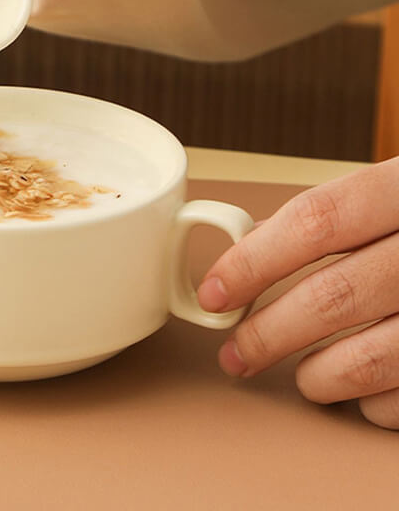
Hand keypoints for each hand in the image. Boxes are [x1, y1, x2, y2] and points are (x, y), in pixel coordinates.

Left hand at [197, 157, 398, 429]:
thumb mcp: (394, 192)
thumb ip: (332, 216)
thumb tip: (247, 248)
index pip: (314, 222)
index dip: (253, 261)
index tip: (214, 292)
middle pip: (333, 297)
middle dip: (269, 333)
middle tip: (235, 352)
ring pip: (372, 358)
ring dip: (318, 376)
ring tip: (301, 378)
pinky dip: (376, 402)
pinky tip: (363, 393)